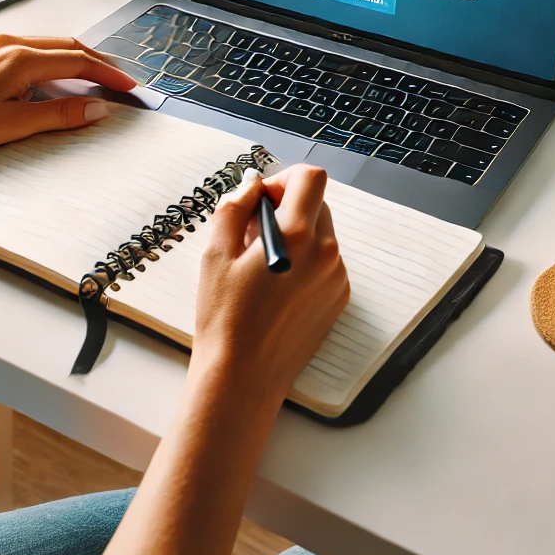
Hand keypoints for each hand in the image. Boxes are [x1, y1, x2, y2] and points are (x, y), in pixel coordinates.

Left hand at [0, 33, 135, 192]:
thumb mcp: (11, 126)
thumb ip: (58, 115)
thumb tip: (95, 109)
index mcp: (21, 58)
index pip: (79, 61)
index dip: (109, 74)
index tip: (129, 87)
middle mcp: (9, 43)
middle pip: (67, 47)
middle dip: (97, 62)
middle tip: (120, 79)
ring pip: (48, 45)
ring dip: (74, 59)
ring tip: (93, 77)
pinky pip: (28, 49)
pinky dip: (51, 59)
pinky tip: (50, 75)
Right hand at [192, 165, 349, 411]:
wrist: (243, 377)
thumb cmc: (225, 318)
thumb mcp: (216, 254)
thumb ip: (235, 207)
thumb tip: (251, 184)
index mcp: (298, 235)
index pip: (311, 177)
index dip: (283, 179)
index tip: (261, 201)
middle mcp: (326, 253)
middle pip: (316, 203)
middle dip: (286, 207)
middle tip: (252, 234)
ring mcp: (336, 277)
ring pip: (321, 232)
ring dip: (296, 235)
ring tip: (262, 265)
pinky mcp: (339, 298)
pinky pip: (325, 261)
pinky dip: (305, 261)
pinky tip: (277, 287)